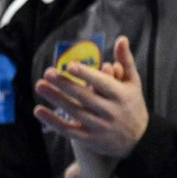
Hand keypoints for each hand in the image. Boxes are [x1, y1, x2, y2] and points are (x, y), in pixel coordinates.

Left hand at [35, 36, 148, 161]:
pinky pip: (68, 129)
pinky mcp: (91, 139)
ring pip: (74, 112)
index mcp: (122, 96)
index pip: (103, 83)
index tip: (69, 65)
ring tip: (40, 85)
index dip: (86, 74)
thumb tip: (121, 38)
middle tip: (48, 72)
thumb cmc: (132, 104)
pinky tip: (38, 109)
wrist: (138, 139)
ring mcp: (101, 127)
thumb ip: (125, 61)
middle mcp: (112, 112)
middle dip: (65, 84)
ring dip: (55, 98)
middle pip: (85, 97)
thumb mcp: (133, 83)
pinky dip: (53, 120)